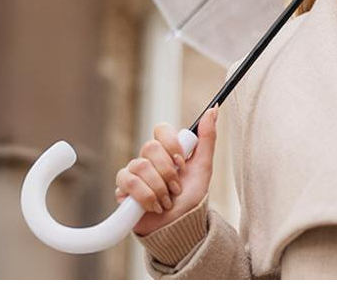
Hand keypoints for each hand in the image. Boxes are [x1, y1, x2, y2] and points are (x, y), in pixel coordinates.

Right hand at [115, 106, 219, 235]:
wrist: (179, 227)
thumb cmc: (191, 198)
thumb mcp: (204, 167)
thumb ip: (207, 138)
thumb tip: (213, 109)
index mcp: (166, 150)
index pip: (161, 129)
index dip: (171, 144)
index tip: (182, 162)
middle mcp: (148, 158)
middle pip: (150, 147)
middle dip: (168, 172)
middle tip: (176, 187)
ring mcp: (134, 172)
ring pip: (140, 166)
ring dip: (159, 188)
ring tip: (167, 201)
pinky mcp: (123, 189)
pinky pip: (128, 182)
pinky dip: (146, 197)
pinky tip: (154, 206)